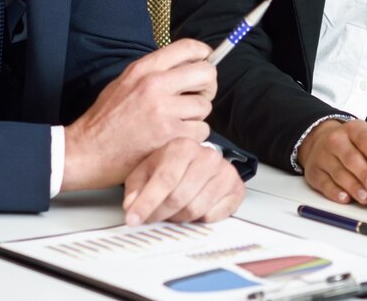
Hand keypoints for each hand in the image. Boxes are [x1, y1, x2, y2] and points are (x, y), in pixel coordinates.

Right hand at [62, 38, 216, 191]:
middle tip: (198, 96)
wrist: (87, 152)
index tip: (207, 61)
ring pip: (205, 106)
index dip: (204, 54)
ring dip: (197, 117)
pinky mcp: (170, 136)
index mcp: (143, 69)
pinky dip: (192, 137)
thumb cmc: (105, 120)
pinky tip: (175, 138)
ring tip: (178, 123)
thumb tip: (186, 66)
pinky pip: (201, 131)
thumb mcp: (124, 82)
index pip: (188, 48)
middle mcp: (154, 85)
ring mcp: (163, 111)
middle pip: (206, 74)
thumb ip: (154, 72)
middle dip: (207, 86)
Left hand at [122, 138, 244, 224]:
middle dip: (161, 213)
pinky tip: (193, 208)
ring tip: (173, 210)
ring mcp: (224, 171)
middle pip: (179, 197)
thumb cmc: (171, 166)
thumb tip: (131, 207)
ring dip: (179, 217)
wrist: (199, 162)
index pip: (164, 179)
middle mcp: (207, 156)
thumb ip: (135, 188)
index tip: (133, 219)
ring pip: (194, 209)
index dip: (147, 202)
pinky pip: (212, 216)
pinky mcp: (236, 188)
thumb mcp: (146, 170)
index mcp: (183, 147)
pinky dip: (198, 219)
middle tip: (152, 217)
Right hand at [297, 119, 366, 204]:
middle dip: (364, 173)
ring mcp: (323, 157)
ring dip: (352, 186)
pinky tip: (345, 197)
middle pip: (350, 158)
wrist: (322, 140)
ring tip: (365, 196)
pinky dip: (334, 192)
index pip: (363, 138)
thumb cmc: (352, 141)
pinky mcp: (315, 173)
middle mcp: (336, 141)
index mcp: (353, 129)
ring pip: (338, 173)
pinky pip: (324, 183)